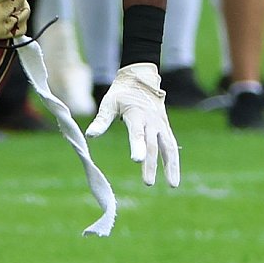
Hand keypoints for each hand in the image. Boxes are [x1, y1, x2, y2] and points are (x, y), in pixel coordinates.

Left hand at [85, 62, 179, 186]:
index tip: (136, 160)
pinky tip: (173, 176)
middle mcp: (152, 121)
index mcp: (137, 114)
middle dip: (151, 164)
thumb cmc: (121, 92)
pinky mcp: (165, 128)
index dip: (137, 146)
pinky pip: (172, 146)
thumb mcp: (109, 103)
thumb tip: (90, 136)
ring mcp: (161, 125)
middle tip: (147, 183)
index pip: (137, 133)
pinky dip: (173, 160)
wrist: (141, 78)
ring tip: (172, 185)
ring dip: (171, 166)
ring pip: (169, 147)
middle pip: (153, 145)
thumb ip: (101, 120)